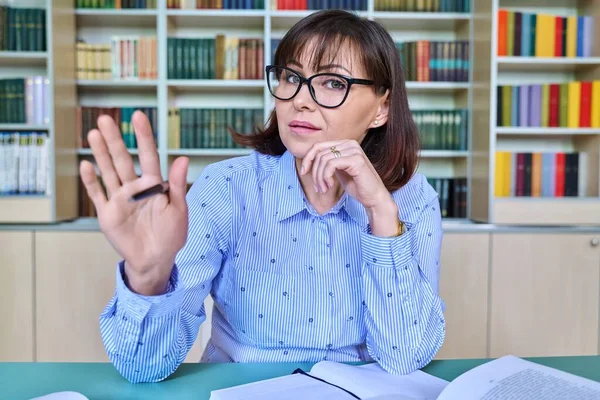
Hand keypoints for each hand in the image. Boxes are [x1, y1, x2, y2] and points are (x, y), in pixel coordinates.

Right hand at [79, 111, 188, 294]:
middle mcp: (134, 188)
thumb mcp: (178, 209)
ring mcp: (119, 200)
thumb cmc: (171, 235)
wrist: (156, 260)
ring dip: (100, 154)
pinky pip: (97, 194)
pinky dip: (91, 181)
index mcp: (154, 185)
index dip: (143, 137)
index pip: (147, 156)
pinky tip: (85, 165)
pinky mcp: (108, 214)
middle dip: (115, 140)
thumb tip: (182, 158)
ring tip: (93, 133)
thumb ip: (177, 184)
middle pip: (122, 159)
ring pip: (108, 172)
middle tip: (105, 118)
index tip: (138, 116)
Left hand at [300, 139, 392, 209]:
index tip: (304, 172)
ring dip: (320, 177)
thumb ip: (327, 162)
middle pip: (319, 153)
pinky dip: (326, 177)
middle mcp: (350, 143)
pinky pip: (331, 165)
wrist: (373, 197)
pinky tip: (331, 186)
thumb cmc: (356, 185)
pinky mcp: (356, 160)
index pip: (318, 146)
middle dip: (315, 173)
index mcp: (345, 144)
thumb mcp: (337, 171)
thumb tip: (308, 159)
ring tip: (324, 189)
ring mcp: (354, 150)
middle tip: (319, 188)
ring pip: (323, 160)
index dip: (308, 159)